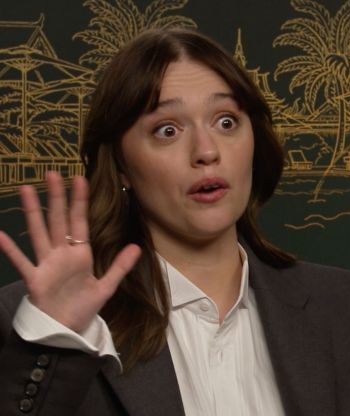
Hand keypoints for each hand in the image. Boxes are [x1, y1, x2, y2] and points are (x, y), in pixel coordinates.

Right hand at [0, 172, 139, 332]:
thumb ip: (120, 266)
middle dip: (56, 197)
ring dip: (33, 212)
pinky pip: (21, 262)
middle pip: (58, 220)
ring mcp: (46, 264)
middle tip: (51, 173)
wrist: (64, 331)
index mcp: (80, 254)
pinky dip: (10, 250)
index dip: (80, 201)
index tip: (80, 179)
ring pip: (39, 232)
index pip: (80, 221)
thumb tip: (137, 247)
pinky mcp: (35, 279)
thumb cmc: (81, 308)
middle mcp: (61, 254)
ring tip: (26, 189)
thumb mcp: (106, 287)